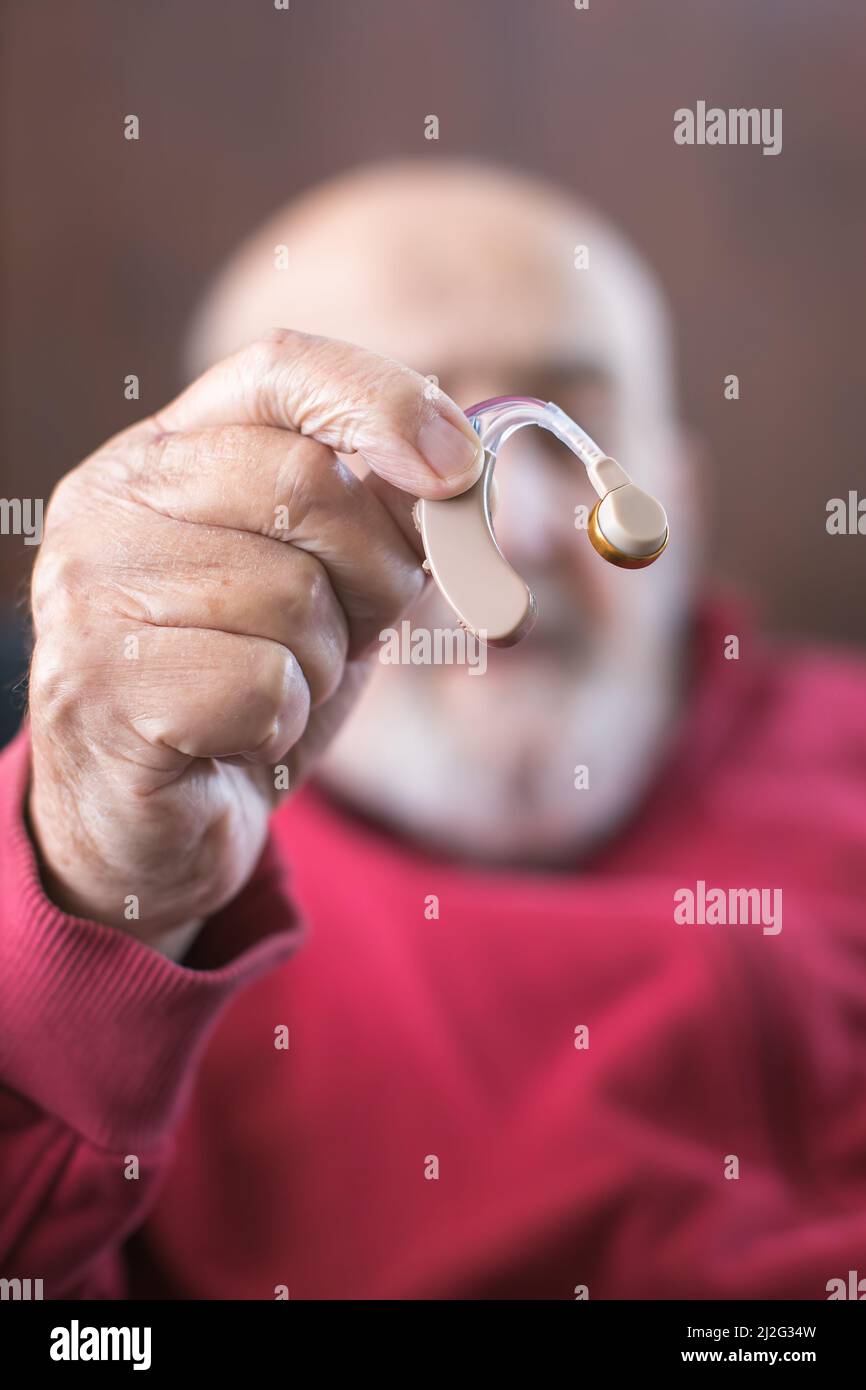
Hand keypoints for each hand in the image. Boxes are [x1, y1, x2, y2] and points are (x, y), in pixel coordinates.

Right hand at [27, 328, 482, 956]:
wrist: (148, 823)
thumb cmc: (242, 687)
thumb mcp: (325, 587)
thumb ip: (380, 521)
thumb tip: (468, 474)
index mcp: (164, 454)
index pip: (280, 370)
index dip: (385, 402)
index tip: (459, 467)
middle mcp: (112, 503)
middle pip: (306, 484)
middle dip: (374, 571)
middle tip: (355, 628)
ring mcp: (92, 592)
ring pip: (293, 598)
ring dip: (321, 664)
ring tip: (271, 689)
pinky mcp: (99, 688)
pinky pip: (263, 688)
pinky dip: (281, 724)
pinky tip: (238, 737)